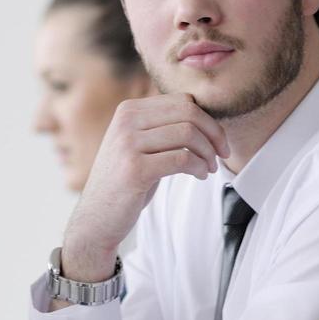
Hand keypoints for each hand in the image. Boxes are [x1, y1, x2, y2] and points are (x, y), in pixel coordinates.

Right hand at [60, 94, 228, 281]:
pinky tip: (200, 176)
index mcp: (128, 110)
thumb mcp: (138, 145)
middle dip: (214, 133)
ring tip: (209, 168)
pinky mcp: (135, 169)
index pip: (182, 101)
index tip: (217, 141)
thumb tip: (205, 115)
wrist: (96, 218)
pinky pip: (182, 159)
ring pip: (188, 134)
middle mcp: (126, 122)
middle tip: (222, 154)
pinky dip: (199, 167)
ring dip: (208, 153)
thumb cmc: (124, 182)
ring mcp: (128, 144)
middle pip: (188, 113)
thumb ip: (161, 127)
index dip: (208, 120)